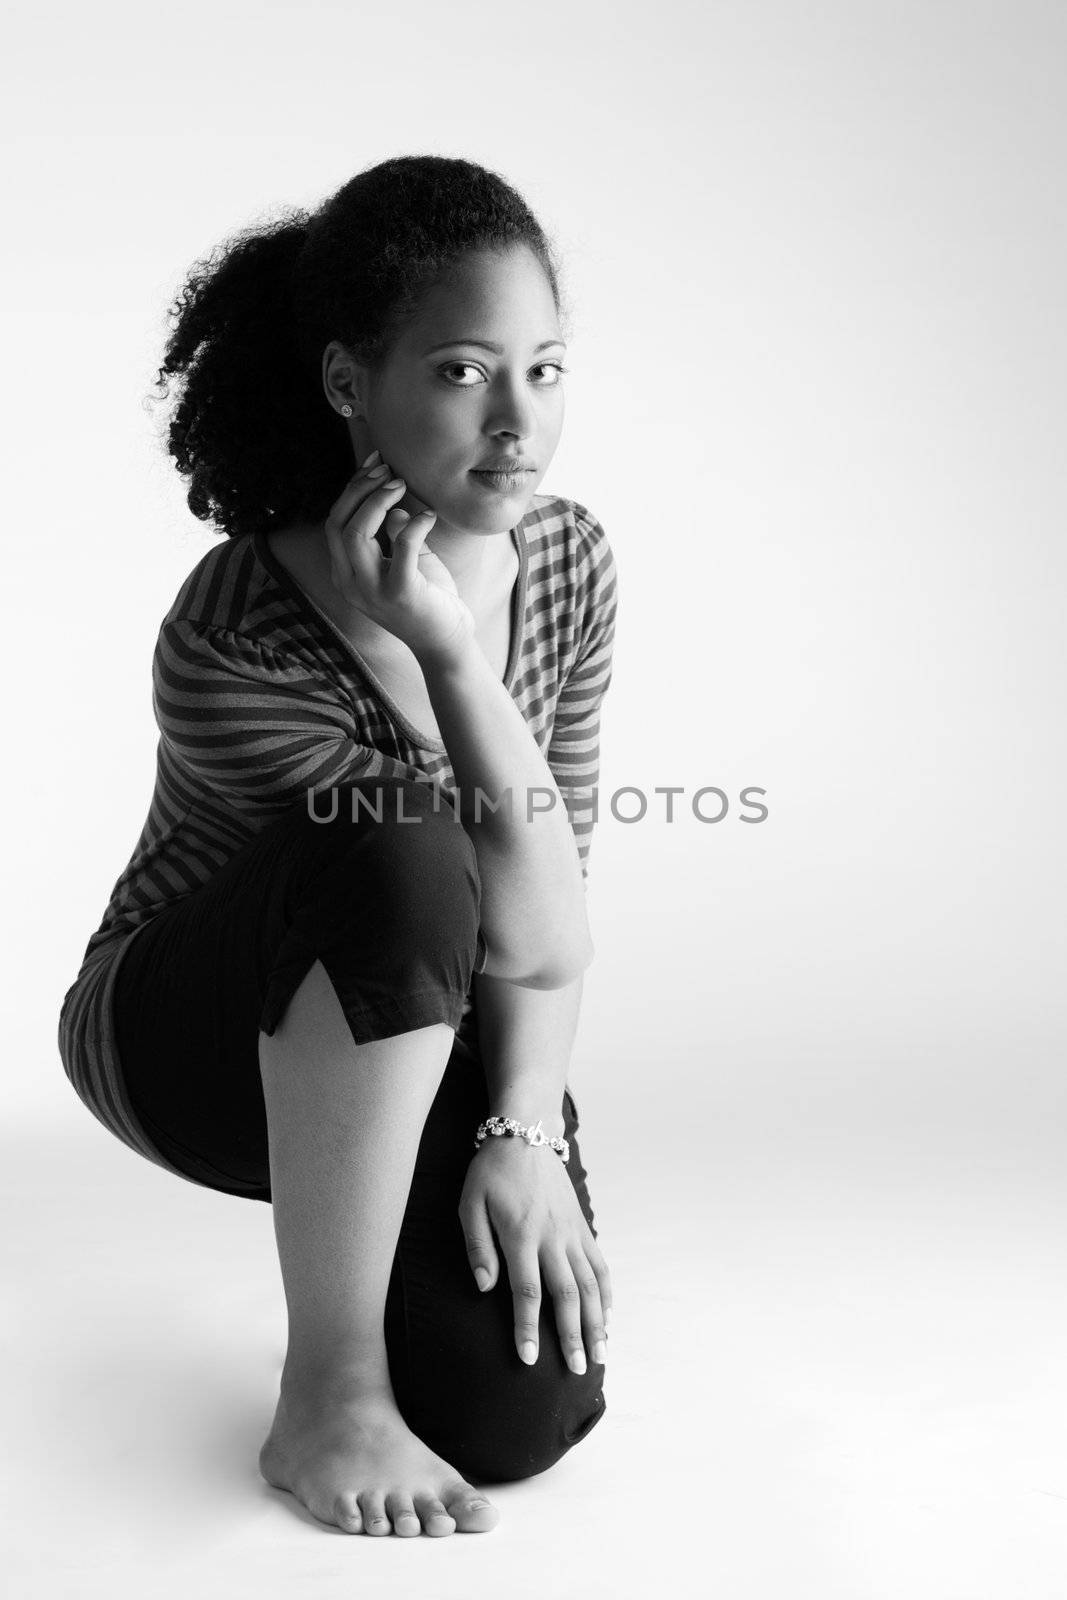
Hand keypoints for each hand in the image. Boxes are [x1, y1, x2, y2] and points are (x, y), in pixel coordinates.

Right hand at [323, 451, 475, 663]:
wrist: (445, 643)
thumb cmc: (427, 598)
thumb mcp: (404, 559)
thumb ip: (391, 532)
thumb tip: (392, 501)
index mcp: (345, 574)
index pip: (334, 522)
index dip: (352, 489)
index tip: (375, 464)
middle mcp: (350, 583)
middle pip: (338, 523)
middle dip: (361, 489)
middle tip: (389, 471)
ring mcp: (372, 591)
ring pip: (356, 533)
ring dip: (378, 501)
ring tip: (402, 485)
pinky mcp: (401, 594)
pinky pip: (402, 547)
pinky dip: (415, 524)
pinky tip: (430, 517)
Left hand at [458, 1134, 611, 1375]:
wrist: (526, 1132)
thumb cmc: (490, 1170)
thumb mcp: (469, 1203)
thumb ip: (477, 1246)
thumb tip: (484, 1287)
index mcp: (521, 1235)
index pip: (527, 1292)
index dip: (528, 1328)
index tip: (528, 1359)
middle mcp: (552, 1237)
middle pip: (567, 1294)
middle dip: (572, 1335)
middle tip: (576, 1370)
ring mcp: (571, 1232)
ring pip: (590, 1283)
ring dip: (596, 1320)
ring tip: (600, 1353)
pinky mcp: (581, 1225)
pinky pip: (599, 1263)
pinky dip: (606, 1291)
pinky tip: (607, 1315)